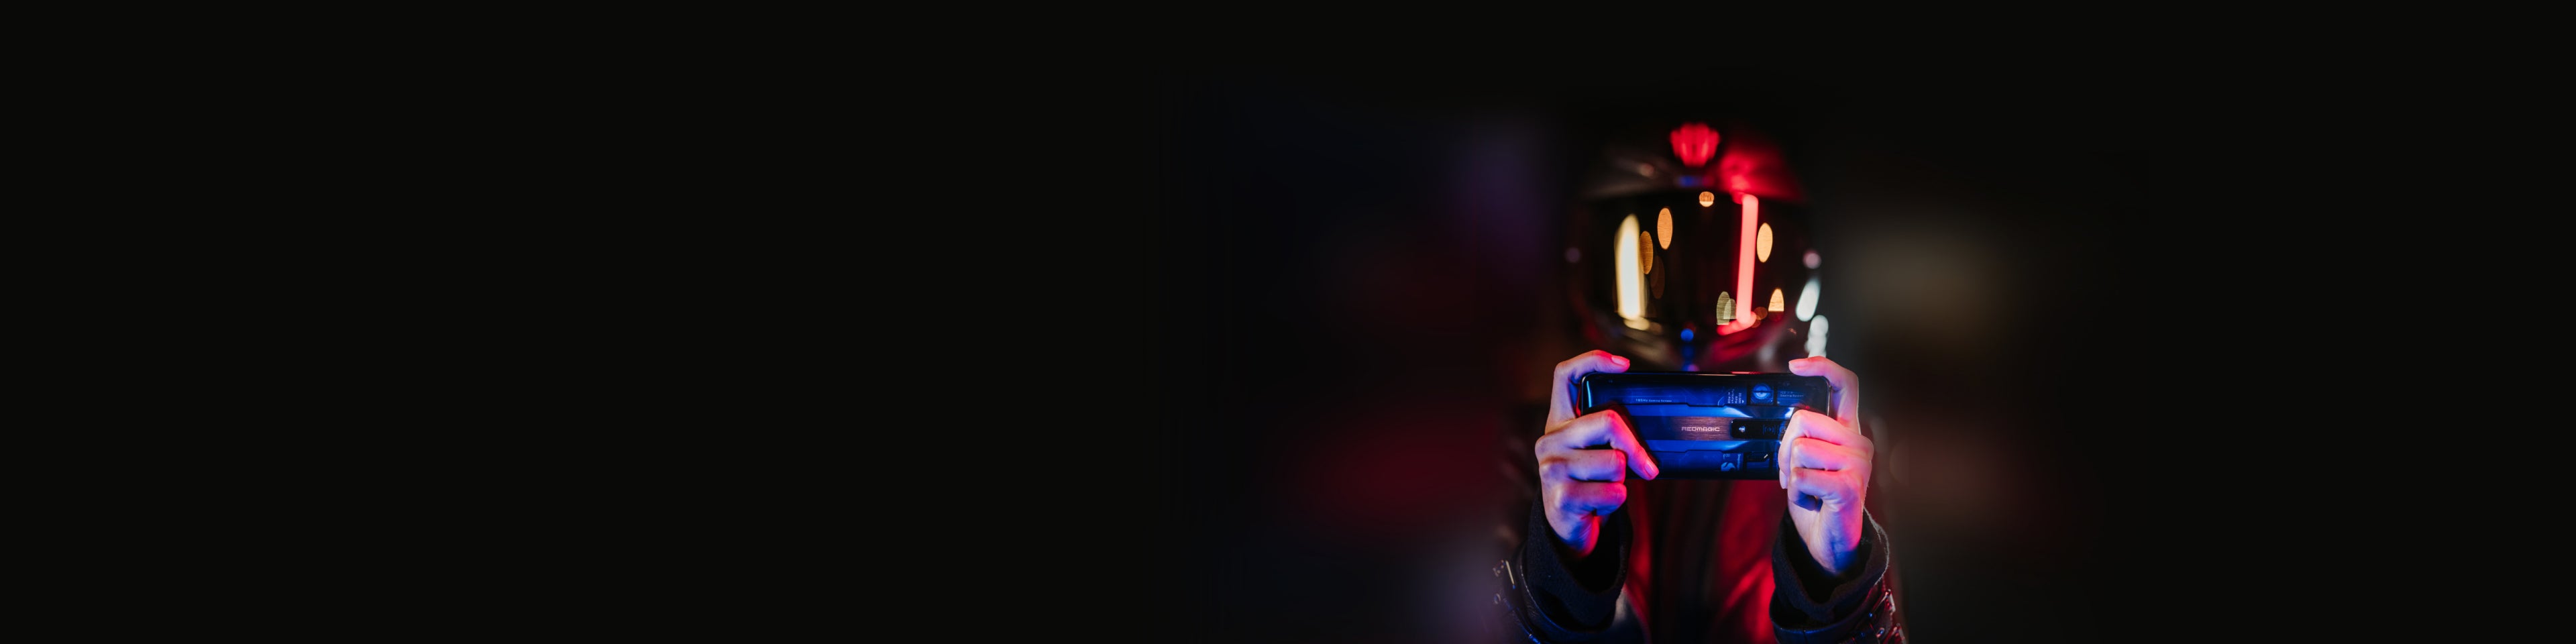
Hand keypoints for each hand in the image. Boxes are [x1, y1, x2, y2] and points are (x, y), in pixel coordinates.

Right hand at [1535, 351, 1659, 557]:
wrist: (1568, 528)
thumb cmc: (1590, 483)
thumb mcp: (1595, 452)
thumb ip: (1610, 434)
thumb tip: (1658, 424)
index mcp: (1560, 421)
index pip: (1565, 376)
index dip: (1593, 361)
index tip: (1623, 365)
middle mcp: (1550, 439)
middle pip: (1607, 420)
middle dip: (1636, 445)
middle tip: (1648, 466)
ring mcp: (1551, 467)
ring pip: (1614, 461)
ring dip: (1622, 479)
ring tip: (1606, 487)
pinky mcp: (1561, 496)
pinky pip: (1613, 492)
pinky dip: (1617, 500)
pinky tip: (1601, 504)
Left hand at [1780, 356, 1873, 575]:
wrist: (1826, 541)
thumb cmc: (1815, 497)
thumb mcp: (1806, 459)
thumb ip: (1801, 434)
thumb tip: (1788, 413)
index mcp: (1847, 430)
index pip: (1845, 386)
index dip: (1823, 367)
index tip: (1796, 366)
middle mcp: (1858, 442)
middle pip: (1803, 419)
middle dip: (1784, 447)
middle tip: (1792, 473)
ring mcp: (1858, 464)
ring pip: (1799, 448)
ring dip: (1790, 473)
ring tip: (1806, 488)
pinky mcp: (1851, 486)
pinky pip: (1801, 475)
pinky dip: (1796, 490)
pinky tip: (1813, 500)